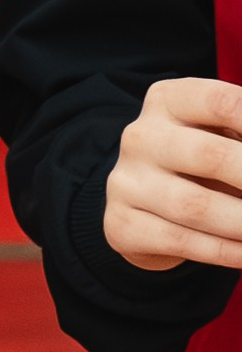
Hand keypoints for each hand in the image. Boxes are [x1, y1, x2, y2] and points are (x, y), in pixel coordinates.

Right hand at [104, 77, 241, 271]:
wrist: (143, 203)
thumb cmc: (199, 162)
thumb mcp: (221, 135)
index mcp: (167, 100)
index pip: (219, 102)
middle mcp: (141, 136)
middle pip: (209, 155)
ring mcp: (126, 181)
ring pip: (196, 206)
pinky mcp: (124, 224)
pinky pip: (183, 241)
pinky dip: (227, 251)